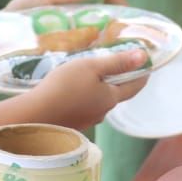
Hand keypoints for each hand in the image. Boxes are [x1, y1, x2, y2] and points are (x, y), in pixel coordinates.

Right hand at [27, 49, 149, 129]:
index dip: (142, 74)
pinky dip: (85, 96)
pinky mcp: (72, 123)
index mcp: (111, 98)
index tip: (146, 65)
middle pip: (116, 94)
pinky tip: (73, 89)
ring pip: (99, 101)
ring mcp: (86, 120)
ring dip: (99, 89)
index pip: (135, 87)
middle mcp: (102, 112)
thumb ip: (117, 62)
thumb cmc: (64, 86)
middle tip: (117, 65)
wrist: (34, 115)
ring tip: (92, 75)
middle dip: (118, 80)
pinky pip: (84, 107)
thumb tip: (143, 57)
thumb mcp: (91, 67)